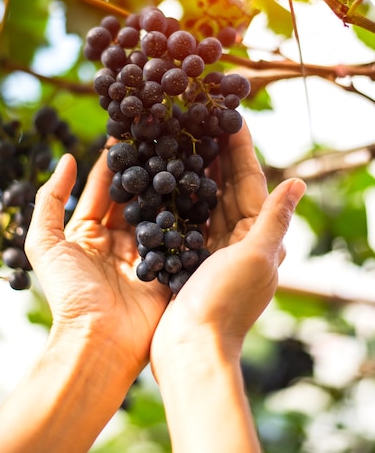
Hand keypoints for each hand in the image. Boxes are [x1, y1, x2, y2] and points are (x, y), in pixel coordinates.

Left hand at [25, 149, 169, 373]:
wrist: (99, 340)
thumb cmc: (69, 292)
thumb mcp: (44, 244)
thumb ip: (49, 200)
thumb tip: (66, 159)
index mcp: (89, 232)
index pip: (103, 188)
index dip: (113, 161)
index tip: (126, 131)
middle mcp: (118, 239)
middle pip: (133, 196)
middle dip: (145, 168)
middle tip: (160, 137)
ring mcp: (144, 252)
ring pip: (157, 210)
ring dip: (167, 186)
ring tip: (182, 154)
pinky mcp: (166, 266)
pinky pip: (176, 235)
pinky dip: (186, 214)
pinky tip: (199, 189)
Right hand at [151, 122, 305, 374]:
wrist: (192, 348)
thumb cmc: (227, 304)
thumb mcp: (256, 258)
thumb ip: (274, 219)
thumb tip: (297, 182)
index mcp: (257, 234)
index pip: (250, 179)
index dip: (240, 146)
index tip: (229, 113)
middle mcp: (236, 237)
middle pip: (226, 184)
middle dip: (215, 150)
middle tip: (199, 117)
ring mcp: (210, 245)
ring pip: (204, 196)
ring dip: (195, 167)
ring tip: (181, 136)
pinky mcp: (187, 255)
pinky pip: (184, 216)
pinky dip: (177, 193)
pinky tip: (163, 175)